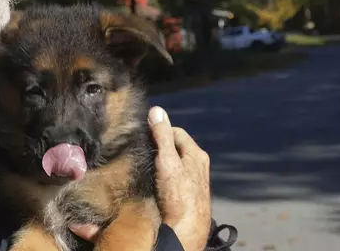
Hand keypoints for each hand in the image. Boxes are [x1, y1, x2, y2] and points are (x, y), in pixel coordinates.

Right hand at [148, 106, 211, 250]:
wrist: (186, 229)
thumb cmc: (179, 194)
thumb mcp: (168, 160)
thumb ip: (162, 135)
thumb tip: (156, 110)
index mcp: (196, 154)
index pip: (175, 131)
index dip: (159, 131)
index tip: (144, 136)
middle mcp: (197, 166)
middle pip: (173, 148)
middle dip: (157, 148)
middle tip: (142, 153)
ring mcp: (191, 182)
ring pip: (171, 165)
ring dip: (158, 164)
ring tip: (144, 168)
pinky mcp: (184, 195)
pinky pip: (170, 179)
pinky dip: (160, 178)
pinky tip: (151, 184)